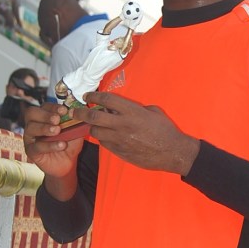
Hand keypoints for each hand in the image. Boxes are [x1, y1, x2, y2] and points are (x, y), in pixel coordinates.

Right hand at [23, 102, 83, 178]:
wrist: (68, 162)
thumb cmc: (69, 142)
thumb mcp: (75, 130)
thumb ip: (75, 121)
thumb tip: (80, 111)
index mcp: (44, 116)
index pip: (44, 106)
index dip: (53, 107)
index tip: (64, 110)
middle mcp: (34, 124)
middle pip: (31, 113)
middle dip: (45, 115)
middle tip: (57, 120)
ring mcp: (30, 137)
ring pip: (31, 128)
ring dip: (45, 128)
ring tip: (57, 131)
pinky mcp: (31, 151)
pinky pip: (37, 146)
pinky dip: (50, 145)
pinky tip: (61, 145)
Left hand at [72, 92, 199, 174]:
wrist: (172, 152)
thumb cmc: (165, 129)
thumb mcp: (152, 111)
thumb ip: (134, 108)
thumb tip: (122, 108)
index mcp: (131, 111)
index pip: (106, 100)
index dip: (93, 96)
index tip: (87, 96)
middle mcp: (122, 125)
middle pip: (93, 117)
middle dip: (81, 112)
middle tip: (76, 111)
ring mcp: (119, 140)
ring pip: (95, 132)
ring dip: (93, 127)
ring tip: (94, 124)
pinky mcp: (119, 152)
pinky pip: (104, 143)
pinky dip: (102, 138)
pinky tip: (106, 135)